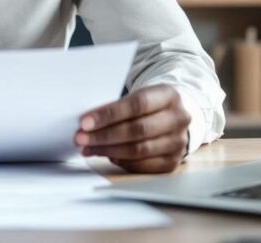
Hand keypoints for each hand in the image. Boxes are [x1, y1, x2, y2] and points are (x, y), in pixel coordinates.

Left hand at [74, 85, 190, 173]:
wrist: (172, 116)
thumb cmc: (148, 105)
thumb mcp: (137, 95)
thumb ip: (117, 105)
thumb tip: (88, 120)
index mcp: (169, 95)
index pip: (137, 104)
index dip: (109, 114)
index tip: (85, 121)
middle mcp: (179, 118)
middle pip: (137, 130)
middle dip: (104, 135)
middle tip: (81, 137)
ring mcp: (178, 142)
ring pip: (139, 150)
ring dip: (108, 150)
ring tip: (88, 148)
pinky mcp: (173, 162)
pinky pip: (143, 166)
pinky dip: (121, 161)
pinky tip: (107, 155)